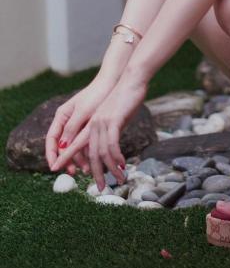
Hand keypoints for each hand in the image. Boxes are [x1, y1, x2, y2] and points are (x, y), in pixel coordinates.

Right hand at [45, 79, 115, 176]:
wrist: (114, 83)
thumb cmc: (97, 94)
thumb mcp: (83, 112)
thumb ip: (72, 128)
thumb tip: (61, 147)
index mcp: (62, 116)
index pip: (51, 139)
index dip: (51, 155)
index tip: (54, 167)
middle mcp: (68, 121)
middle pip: (62, 146)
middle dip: (68, 160)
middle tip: (74, 173)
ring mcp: (79, 124)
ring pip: (75, 146)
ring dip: (80, 158)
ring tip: (87, 169)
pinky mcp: (90, 125)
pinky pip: (85, 142)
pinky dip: (88, 152)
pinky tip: (95, 160)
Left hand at [50, 74, 147, 189]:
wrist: (132, 80)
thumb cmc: (126, 98)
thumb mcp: (115, 117)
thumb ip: (110, 132)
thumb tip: (111, 147)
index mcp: (90, 123)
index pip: (74, 144)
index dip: (66, 158)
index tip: (60, 171)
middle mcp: (92, 124)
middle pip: (89, 154)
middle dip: (95, 173)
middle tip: (101, 187)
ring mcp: (101, 122)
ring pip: (102, 152)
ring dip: (110, 169)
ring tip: (120, 179)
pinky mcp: (113, 121)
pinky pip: (112, 145)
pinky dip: (116, 157)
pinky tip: (122, 165)